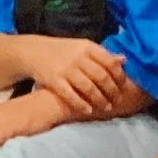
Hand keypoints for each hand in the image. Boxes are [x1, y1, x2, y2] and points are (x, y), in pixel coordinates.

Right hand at [21, 35, 140, 116]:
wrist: (34, 51)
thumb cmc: (63, 51)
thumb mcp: (83, 47)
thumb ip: (102, 54)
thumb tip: (124, 60)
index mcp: (87, 47)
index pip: (109, 62)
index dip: (119, 76)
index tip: (124, 86)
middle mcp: (78, 57)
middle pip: (101, 76)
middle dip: (112, 91)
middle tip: (118, 100)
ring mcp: (66, 69)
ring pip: (88, 88)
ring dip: (100, 99)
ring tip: (106, 107)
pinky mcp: (54, 81)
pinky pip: (71, 96)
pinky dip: (81, 104)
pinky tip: (89, 110)